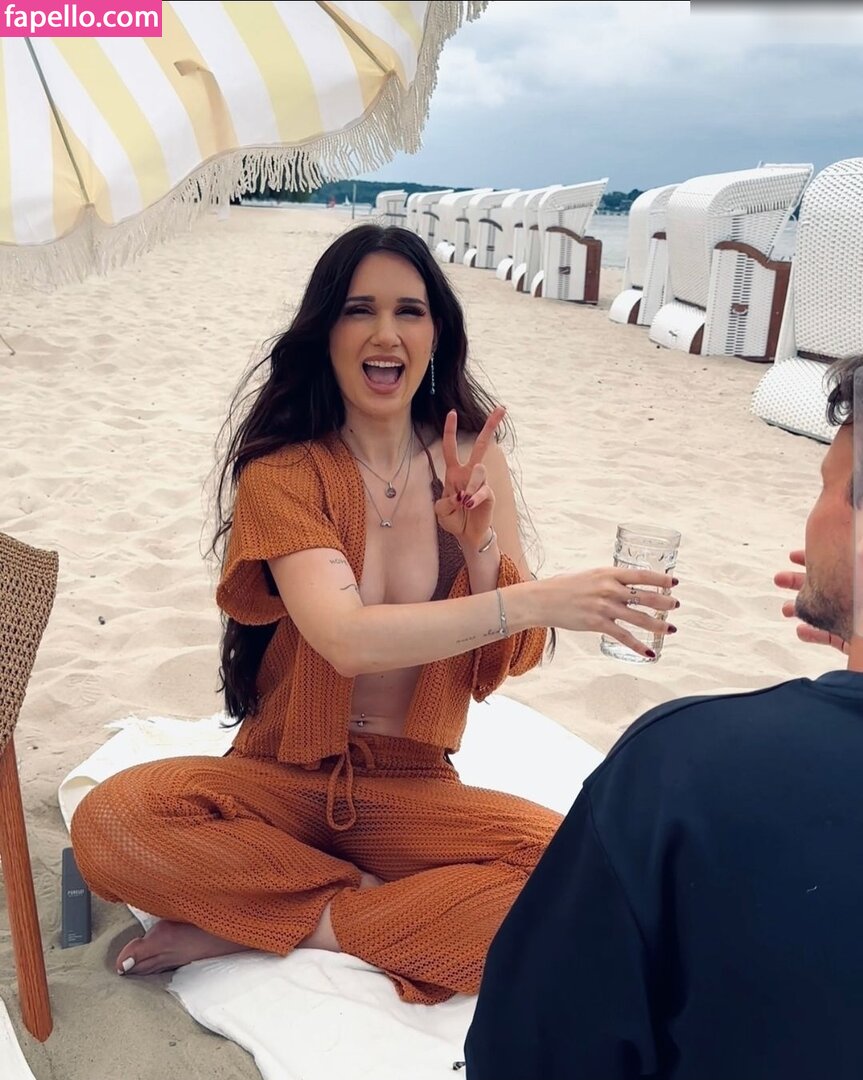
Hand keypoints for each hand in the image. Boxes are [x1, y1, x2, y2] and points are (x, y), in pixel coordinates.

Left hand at [435, 406, 506, 549]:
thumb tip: (460, 496)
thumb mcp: (441, 512)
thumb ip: (444, 503)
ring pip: (478, 470)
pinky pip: (483, 490)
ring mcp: (480, 483)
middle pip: (481, 445)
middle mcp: (468, 473)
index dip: (450, 430)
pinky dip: (474, 498)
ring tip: (464, 502)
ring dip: (469, 486)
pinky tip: (469, 505)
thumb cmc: (453, 519)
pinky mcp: (489, 494)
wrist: (467, 534)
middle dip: (490, 426)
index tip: (452, 412)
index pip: (451, 447)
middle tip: (502, 408)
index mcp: (454, 472)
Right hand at [541, 567, 678, 658]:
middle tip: (676, 605)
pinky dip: (638, 645)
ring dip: (658, 624)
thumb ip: (609, 580)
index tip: (674, 582)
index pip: (640, 575)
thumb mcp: (590, 575)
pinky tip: (650, 652)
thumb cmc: (564, 587)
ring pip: (638, 617)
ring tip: (671, 628)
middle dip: (664, 602)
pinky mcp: (597, 624)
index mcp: (608, 573)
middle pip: (644, 596)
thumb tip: (626, 585)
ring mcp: (603, 607)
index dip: (660, 579)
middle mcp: (608, 589)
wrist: (542, 600)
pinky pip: (623, 636)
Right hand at [775, 549, 848, 653]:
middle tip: (779, 579)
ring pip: (824, 610)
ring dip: (801, 608)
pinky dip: (813, 633)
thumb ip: (856, 561)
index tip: (792, 556)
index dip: (813, 558)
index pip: (834, 563)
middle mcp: (853, 597)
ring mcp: (853, 619)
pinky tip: (800, 630)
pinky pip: (829, 636)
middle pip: (825, 585)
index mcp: (853, 578)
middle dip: (800, 582)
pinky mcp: (852, 641)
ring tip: (785, 609)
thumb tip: (853, 548)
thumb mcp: (858, 573)